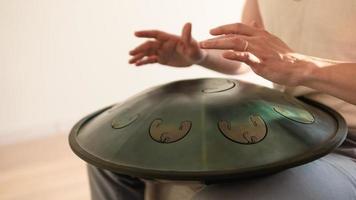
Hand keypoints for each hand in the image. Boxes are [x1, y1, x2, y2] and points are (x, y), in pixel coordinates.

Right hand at [129, 23, 204, 66]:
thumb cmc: (196, 50)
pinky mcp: (162, 59)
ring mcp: (162, 52)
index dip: (146, 33)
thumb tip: (188, 24)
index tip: (136, 34)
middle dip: (140, 49)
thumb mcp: (193, 44)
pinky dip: (143, 62)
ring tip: (130, 61)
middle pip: (149, 45)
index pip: (156, 34)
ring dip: (139, 56)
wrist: (196, 58)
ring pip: (148, 53)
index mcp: (169, 39)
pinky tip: (137, 65)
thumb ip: (188, 36)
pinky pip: (151, 60)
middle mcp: (163, 44)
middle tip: (131, 53)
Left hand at [200, 23, 315, 85]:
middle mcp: (258, 39)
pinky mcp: (262, 62)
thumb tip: (253, 24)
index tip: (212, 31)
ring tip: (206, 45)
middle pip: (233, 33)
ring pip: (235, 42)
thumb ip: (260, 33)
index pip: (238, 27)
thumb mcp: (272, 40)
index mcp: (260, 34)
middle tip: (203, 41)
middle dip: (216, 37)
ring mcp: (259, 50)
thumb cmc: (284, 57)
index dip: (224, 28)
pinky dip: (235, 55)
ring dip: (218, 43)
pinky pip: (246, 56)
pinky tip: (225, 55)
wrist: (299, 67)